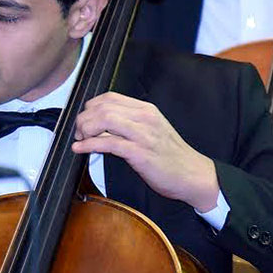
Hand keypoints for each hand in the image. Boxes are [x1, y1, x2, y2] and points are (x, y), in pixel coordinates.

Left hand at [72, 93, 220, 211]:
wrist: (193, 175)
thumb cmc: (171, 156)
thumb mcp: (151, 131)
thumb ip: (129, 124)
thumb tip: (100, 124)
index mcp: (145, 110)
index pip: (109, 97)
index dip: (90, 107)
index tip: (84, 119)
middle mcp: (144, 118)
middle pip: (103, 107)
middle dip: (84, 118)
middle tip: (79, 132)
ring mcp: (142, 134)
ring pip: (104, 120)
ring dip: (85, 129)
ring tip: (80, 139)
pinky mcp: (139, 153)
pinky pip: (108, 143)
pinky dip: (89, 145)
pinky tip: (81, 149)